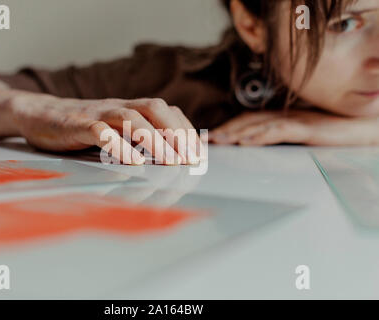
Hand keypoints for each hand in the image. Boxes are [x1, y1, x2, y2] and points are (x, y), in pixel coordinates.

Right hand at [8, 94, 202, 164]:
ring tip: (171, 160)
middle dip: (176, 132)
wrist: (38, 114)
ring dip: (155, 139)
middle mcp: (116, 107)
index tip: (200, 152)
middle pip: (153, 108)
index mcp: (128, 108)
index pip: (165, 111)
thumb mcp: (113, 129)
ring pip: (130, 118)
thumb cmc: (81, 127)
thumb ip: (136, 137)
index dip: (185, 129)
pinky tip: (133, 161)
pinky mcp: (76, 125)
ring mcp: (96, 114)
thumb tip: (169, 154)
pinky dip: (119, 145)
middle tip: (191, 158)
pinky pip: (100, 132)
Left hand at [208, 109, 378, 145]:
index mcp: (280, 118)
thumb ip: (278, 137)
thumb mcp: (299, 136)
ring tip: (218, 139)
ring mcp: (294, 121)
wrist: (362, 127)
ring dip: (236, 131)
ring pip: (259, 124)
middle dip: (224, 130)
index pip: (246, 122)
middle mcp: (283, 116)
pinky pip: (280, 130)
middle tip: (204, 139)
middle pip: (247, 122)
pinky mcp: (307, 128)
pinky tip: (246, 141)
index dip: (226, 128)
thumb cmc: (332, 132)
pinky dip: (261, 135)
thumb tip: (254, 145)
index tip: (208, 137)